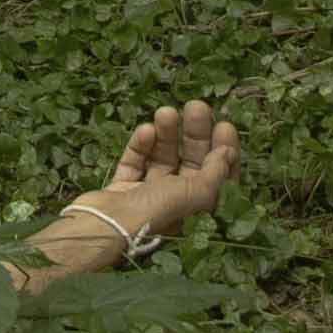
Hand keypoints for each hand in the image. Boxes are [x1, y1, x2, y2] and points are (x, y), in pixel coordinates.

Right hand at [70, 98, 241, 253]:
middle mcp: (176, 204)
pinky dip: (141, 146)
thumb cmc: (156, 212)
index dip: (223, 152)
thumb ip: (215, 173)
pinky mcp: (122, 189)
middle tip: (196, 107)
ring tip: (165, 111)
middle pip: (191, 163)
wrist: (103, 226)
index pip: (218, 177)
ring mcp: (147, 196)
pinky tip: (145, 130)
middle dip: (194, 135)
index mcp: (198, 210)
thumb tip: (228, 153)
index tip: (224, 125)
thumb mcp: (195, 193)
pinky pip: (135, 162)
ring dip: (167, 135)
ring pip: (163, 158)